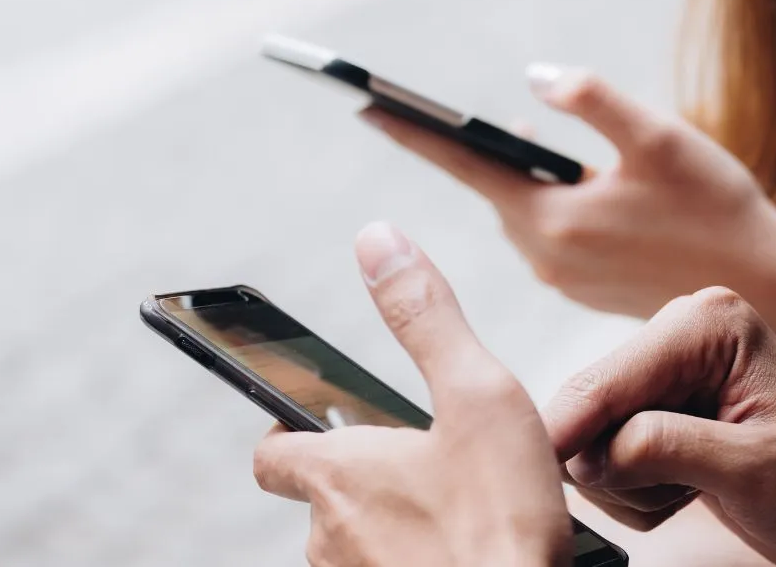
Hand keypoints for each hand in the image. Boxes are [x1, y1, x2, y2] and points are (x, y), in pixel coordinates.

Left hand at [252, 223, 570, 566]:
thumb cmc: (502, 523)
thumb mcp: (478, 395)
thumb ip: (426, 316)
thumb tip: (378, 241)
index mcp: (339, 474)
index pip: (273, 449)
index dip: (289, 429)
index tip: (317, 419)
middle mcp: (330, 538)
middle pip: (321, 497)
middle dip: (363, 477)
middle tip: (426, 462)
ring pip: (356, 546)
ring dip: (392, 524)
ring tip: (458, 509)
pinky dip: (414, 562)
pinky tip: (465, 552)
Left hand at [360, 65, 775, 368]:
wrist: (763, 288)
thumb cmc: (715, 207)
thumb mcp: (658, 137)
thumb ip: (592, 101)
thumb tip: (534, 78)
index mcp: (553, 218)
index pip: (467, 166)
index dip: (415, 134)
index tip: (366, 108)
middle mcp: (547, 256)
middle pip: (496, 191)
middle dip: (489, 153)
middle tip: (494, 122)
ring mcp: (564, 277)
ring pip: (524, 213)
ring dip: (528, 179)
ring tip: (550, 150)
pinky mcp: (584, 287)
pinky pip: (549, 235)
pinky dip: (553, 206)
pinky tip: (583, 188)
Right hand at [543, 287, 775, 566]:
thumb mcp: (757, 470)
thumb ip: (667, 449)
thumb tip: (590, 453)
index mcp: (708, 325)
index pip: (610, 380)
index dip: (571, 430)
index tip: (544, 468)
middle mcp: (681, 338)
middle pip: (590, 408)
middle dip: (619, 466)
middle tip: (680, 494)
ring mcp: (668, 377)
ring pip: (592, 440)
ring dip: (632, 485)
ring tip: (697, 490)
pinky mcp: (661, 413)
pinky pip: (607, 459)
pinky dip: (638, 491)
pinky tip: (690, 490)